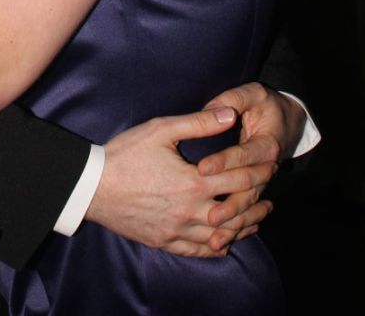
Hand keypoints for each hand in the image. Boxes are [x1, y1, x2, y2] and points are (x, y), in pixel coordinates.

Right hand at [86, 108, 274, 256]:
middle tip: (271, 196)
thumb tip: (230, 114)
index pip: (236, 177)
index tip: (271, 164)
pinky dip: (217, 247)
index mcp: (193, 182)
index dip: (257, 170)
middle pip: (235, 211)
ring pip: (221, 235)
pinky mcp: (164, 241)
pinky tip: (225, 242)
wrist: (93, 186)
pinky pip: (198, 250)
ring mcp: (177, 230)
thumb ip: (198, 123)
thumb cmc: (126, 153)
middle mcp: (190, 211)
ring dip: (243, 227)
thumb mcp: (161, 130)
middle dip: (256, 201)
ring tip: (258, 219)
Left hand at [198, 82, 303, 247]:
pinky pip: (248, 210)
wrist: (288, 120)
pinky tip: (220, 240)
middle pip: (249, 187)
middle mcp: (268, 166)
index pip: (244, 155)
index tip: (202, 168)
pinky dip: (236, 226)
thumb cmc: (264, 104)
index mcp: (267, 143)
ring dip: (233, 220)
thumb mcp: (252, 94)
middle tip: (207, 212)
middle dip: (229, 201)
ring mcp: (263, 180)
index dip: (224, 161)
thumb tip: (214, 110)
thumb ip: (233, 99)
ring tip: (212, 232)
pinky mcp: (256, 188)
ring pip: (249, 204)